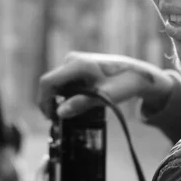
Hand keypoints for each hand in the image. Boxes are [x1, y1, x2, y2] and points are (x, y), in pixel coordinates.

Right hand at [38, 52, 172, 119]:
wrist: (137, 74)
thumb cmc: (123, 84)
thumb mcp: (104, 97)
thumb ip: (81, 104)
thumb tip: (59, 113)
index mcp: (77, 65)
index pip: (48, 82)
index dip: (44, 101)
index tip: (50, 118)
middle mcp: (72, 59)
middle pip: (50, 83)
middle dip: (52, 102)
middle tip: (61, 120)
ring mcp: (75, 60)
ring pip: (57, 83)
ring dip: (60, 98)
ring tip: (73, 112)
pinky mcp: (78, 64)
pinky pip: (65, 80)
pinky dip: (67, 93)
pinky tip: (79, 102)